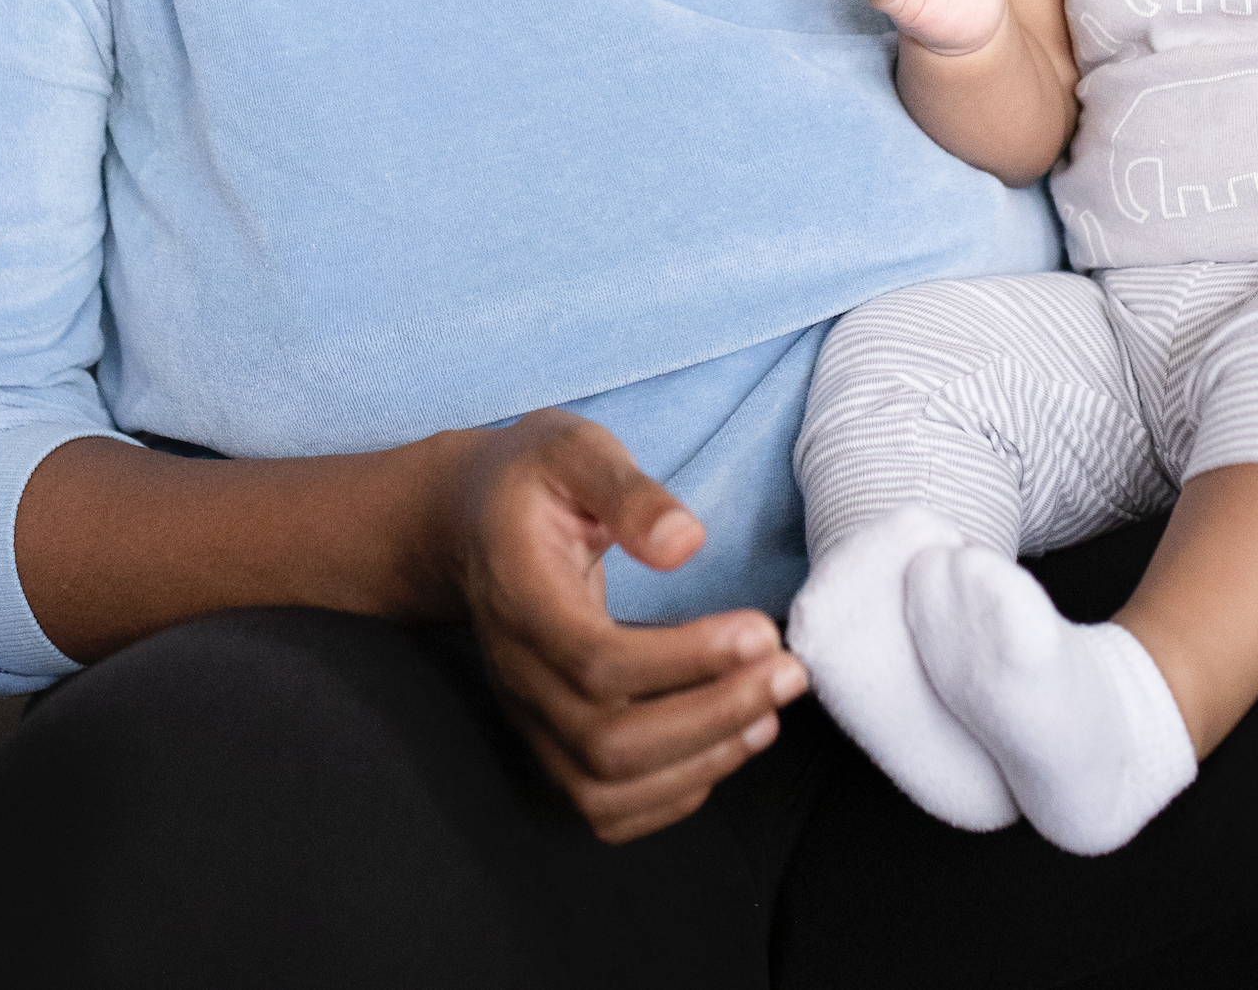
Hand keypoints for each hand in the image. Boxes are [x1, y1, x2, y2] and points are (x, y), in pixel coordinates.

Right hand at [436, 410, 810, 843]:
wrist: (469, 523)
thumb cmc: (532, 482)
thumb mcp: (574, 451)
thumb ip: (627, 491)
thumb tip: (686, 543)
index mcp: (519, 598)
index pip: (596, 661)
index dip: (685, 660)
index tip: (760, 630)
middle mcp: (517, 674)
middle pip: (607, 742)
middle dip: (712, 717)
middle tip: (788, 671)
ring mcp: (529, 717)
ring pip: (606, 788)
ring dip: (701, 763)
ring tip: (769, 712)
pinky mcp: (550, 740)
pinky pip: (604, 807)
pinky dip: (672, 796)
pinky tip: (727, 745)